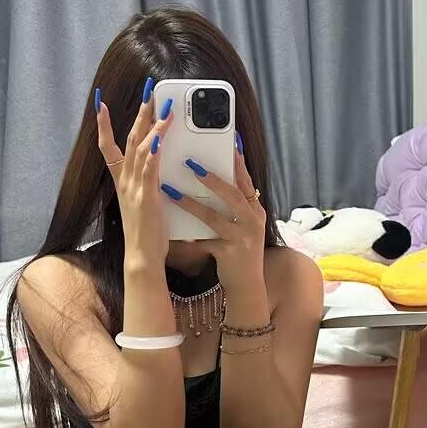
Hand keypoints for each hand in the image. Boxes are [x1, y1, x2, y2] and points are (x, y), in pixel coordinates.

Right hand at [96, 86, 173, 267]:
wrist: (142, 257)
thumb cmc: (147, 234)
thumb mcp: (147, 202)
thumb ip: (150, 182)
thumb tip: (160, 165)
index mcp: (123, 182)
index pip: (108, 147)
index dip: (103, 124)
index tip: (100, 102)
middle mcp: (125, 181)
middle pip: (128, 138)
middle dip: (139, 112)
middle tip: (149, 89)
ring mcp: (133, 188)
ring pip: (140, 148)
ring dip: (151, 124)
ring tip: (164, 105)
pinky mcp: (145, 197)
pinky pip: (149, 168)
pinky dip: (153, 150)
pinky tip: (159, 136)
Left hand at [163, 143, 266, 298]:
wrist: (248, 286)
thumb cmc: (239, 251)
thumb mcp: (241, 225)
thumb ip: (232, 205)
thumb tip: (212, 178)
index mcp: (255, 209)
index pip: (245, 179)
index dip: (236, 160)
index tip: (225, 140)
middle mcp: (252, 220)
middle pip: (233, 193)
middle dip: (212, 177)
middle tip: (190, 162)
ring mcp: (242, 237)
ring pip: (215, 216)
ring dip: (192, 202)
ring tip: (171, 190)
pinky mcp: (230, 253)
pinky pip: (205, 240)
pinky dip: (190, 234)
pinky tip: (173, 228)